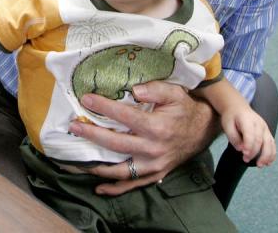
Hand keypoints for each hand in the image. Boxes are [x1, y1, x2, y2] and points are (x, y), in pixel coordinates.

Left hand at [69, 81, 216, 195]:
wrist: (203, 131)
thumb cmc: (185, 109)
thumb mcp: (174, 93)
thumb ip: (155, 89)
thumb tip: (134, 89)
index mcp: (157, 127)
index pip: (125, 117)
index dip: (104, 107)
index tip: (86, 99)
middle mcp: (153, 149)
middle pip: (116, 144)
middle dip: (92, 135)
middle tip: (73, 127)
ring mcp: (153, 165)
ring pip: (120, 170)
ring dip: (97, 166)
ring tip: (76, 159)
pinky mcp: (155, 174)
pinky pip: (132, 185)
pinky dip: (115, 188)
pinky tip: (98, 187)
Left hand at [220, 110, 275, 166]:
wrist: (238, 108)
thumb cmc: (231, 117)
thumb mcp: (226, 124)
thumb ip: (233, 137)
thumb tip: (241, 149)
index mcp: (247, 120)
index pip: (250, 134)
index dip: (249, 145)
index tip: (244, 154)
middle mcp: (259, 123)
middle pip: (260, 140)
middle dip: (254, 152)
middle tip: (245, 160)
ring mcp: (265, 128)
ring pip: (269, 143)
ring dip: (266, 156)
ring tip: (259, 165)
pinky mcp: (267, 132)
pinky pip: (272, 144)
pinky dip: (272, 154)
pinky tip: (268, 162)